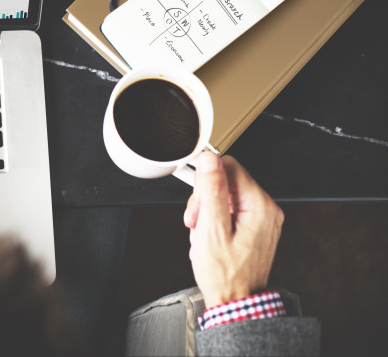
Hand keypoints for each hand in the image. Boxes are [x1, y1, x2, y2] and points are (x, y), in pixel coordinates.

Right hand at [183, 152, 283, 307]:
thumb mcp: (211, 230)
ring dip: (207, 209)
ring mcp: (262, 219)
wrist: (235, 302)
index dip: (206, 179)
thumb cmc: (225, 274)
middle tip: (197, 220)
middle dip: (205, 197)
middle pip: (227, 180)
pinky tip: (209, 234)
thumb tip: (210, 160)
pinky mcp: (255, 227)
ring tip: (202, 231)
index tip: (196, 198)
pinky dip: (215, 218)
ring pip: (226, 194)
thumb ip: (211, 191)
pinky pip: (231, 209)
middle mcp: (266, 209)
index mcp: (260, 206)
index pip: (230, 166)